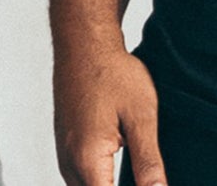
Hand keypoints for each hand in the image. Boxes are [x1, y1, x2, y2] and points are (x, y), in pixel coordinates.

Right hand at [55, 38, 165, 185]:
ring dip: (108, 185)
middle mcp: (70, 162)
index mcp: (88, 159)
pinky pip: (80, 179)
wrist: (84, 44)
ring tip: (139, 176)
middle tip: (148, 178)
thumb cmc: (113, 73)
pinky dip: (100, 180)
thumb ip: (148, 161)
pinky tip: (119, 172)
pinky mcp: (65, 147)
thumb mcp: (141, 117)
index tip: (151, 185)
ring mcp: (64, 155)